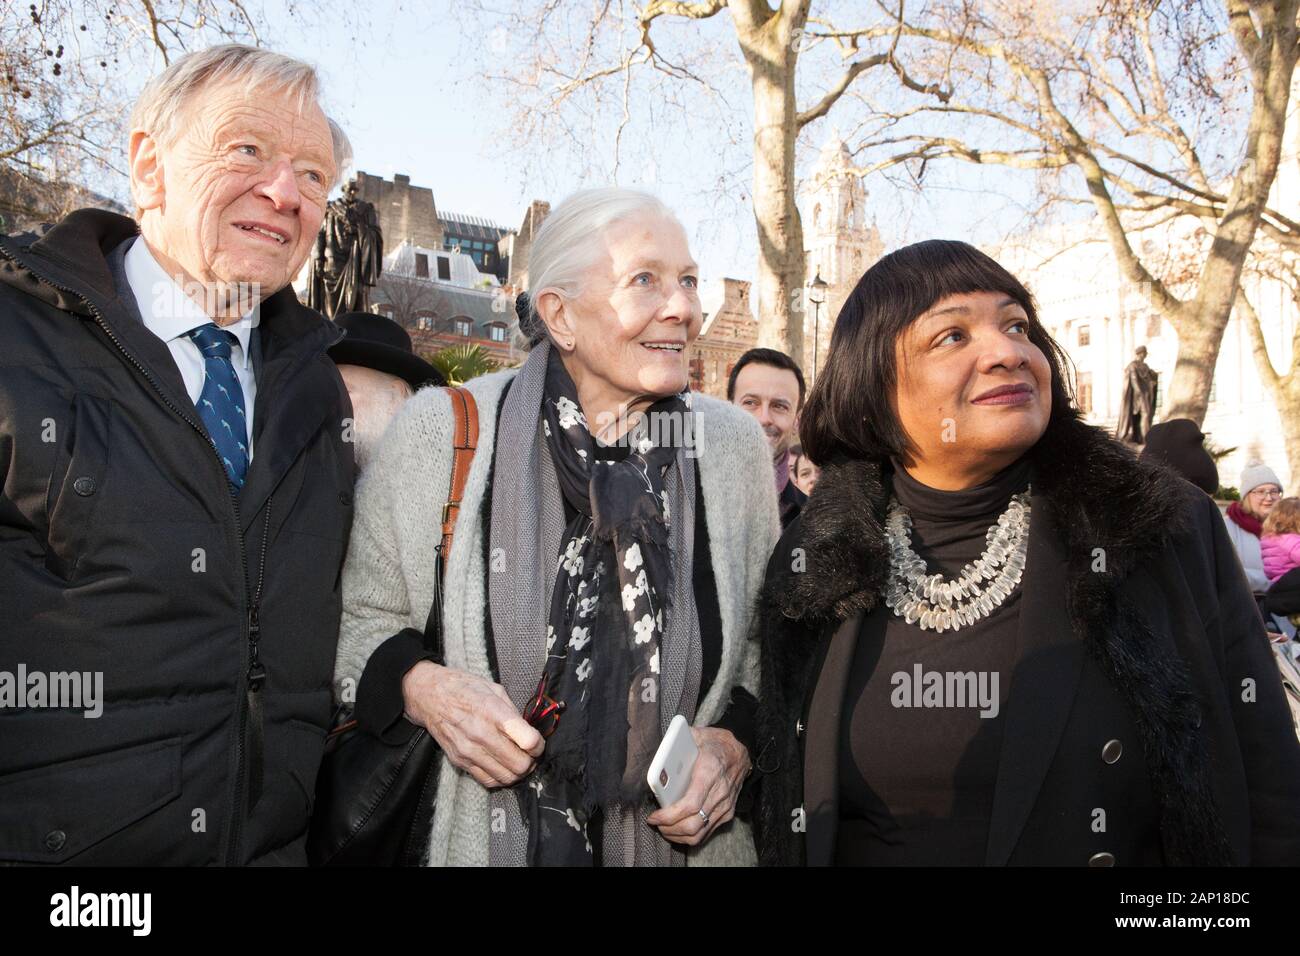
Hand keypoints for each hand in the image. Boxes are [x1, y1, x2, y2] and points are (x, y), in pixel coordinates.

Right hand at [401, 661, 543, 788]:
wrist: (430, 696)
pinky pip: (487, 780)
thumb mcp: (494, 689)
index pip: (528, 741)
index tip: (538, 742)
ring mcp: (469, 750)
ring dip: (517, 772)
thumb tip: (529, 732)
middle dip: (531, 761)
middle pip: (520, 764)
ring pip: (506, 777)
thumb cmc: (464, 688)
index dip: (539, 745)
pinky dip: (500, 778)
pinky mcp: (460, 761)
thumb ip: (513, 712)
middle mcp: (481, 733)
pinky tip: (502, 767)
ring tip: (517, 761)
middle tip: (530, 754)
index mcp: (493, 711)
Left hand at [646, 726, 749, 846]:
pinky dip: (689, 835)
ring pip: (699, 833)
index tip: (654, 816)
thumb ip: (676, 744)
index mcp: (709, 772)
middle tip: (655, 823)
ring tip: (663, 828)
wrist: (741, 752)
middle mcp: (720, 792)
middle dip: (670, 829)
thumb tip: (656, 754)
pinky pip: (706, 832)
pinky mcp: (727, 813)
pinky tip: (677, 829)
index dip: (669, 816)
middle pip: (693, 824)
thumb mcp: (696, 736)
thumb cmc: (715, 744)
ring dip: (678, 836)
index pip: (690, 804)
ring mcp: (725, 806)